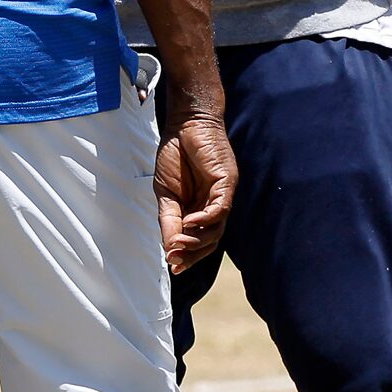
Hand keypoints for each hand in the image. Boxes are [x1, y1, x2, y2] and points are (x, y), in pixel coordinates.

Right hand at [154, 109, 235, 274]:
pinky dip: (206, 219)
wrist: (183, 125)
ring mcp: (221, 196)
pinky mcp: (226, 184)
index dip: (186, 255)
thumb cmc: (174, 156)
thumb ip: (169, 219)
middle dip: (192, 253)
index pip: (196, 240)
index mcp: (196, 210)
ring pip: (216, 230)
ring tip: (179, 243)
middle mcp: (212, 207)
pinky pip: (220, 209)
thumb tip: (169, 247)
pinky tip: (191, 222)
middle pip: (209, 240)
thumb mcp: (164, 194)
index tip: (172, 265)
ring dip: (197, 240)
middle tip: (174, 259)